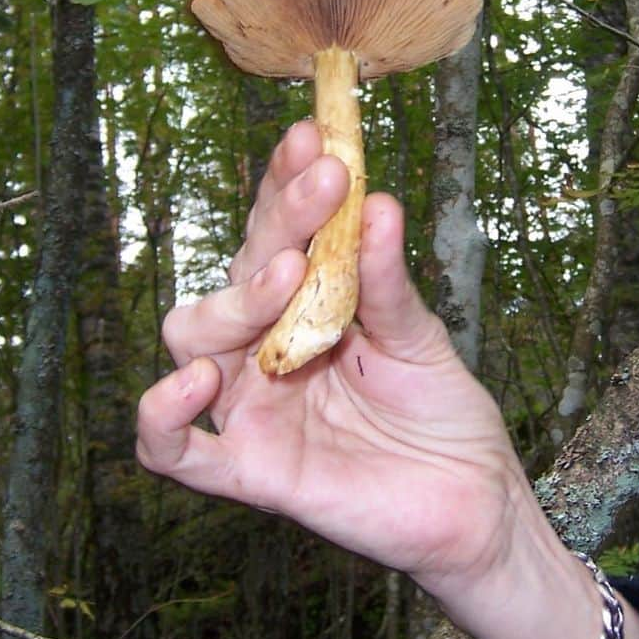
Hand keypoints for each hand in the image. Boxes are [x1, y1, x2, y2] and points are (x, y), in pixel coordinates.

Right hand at [137, 121, 638, 638]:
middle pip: (235, 273)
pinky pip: (172, 450)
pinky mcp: (251, 469)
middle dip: (274, 224)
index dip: (284, 184)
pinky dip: (164, 415)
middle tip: (324, 186)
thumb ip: (387, 282)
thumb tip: (376, 202)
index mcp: (306, 307)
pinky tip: (199, 381)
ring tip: (289, 274)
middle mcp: (266, 348)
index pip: (278, 234)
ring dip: (233, 300)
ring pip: (193, 339)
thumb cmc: (444, 413)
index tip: (313, 135)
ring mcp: (252, 406)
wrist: (475, 503)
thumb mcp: (421, 337)